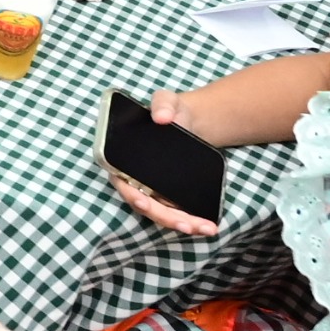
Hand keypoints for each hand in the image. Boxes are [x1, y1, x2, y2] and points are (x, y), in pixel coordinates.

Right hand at [108, 88, 224, 237]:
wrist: (190, 120)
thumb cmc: (171, 109)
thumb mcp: (166, 101)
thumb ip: (163, 104)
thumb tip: (162, 117)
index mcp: (124, 158)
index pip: (122, 182)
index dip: (132, 195)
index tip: (144, 203)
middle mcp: (134, 179)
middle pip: (146, 205)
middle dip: (166, 218)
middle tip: (188, 225)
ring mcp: (151, 189)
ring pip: (162, 214)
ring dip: (182, 224)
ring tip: (206, 229)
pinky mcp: (168, 195)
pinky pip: (175, 212)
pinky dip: (190, 221)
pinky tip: (207, 226)